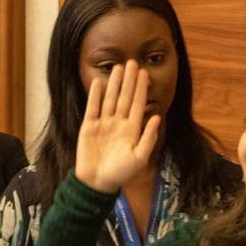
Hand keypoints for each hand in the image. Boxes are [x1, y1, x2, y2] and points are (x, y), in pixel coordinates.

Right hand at [74, 60, 161, 192]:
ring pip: (110, 99)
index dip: (141, 89)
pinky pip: (93, 107)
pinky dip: (95, 94)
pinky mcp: (89, 127)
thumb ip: (148, 138)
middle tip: (132, 62)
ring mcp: (103, 124)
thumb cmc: (120, 174)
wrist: (97, 183)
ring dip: (114, 84)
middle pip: (125, 97)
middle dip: (129, 81)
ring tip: (118, 67)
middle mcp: (118, 123)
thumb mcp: (139, 158)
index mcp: (132, 129)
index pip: (138, 104)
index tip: (145, 73)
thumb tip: (157, 117)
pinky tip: (98, 81)